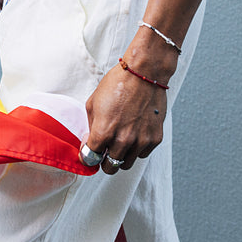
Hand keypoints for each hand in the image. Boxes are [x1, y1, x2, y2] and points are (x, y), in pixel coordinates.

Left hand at [81, 45, 173, 174]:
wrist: (144, 74)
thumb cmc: (117, 84)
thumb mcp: (93, 103)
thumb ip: (90, 126)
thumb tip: (90, 141)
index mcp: (104, 132)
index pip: (90, 159)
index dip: (87, 156)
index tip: (88, 152)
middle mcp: (123, 140)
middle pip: (109, 167)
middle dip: (103, 161)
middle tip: (103, 151)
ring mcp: (140, 141)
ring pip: (126, 164)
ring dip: (120, 157)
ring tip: (118, 142)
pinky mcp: (154, 139)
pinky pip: (142, 154)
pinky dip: (136, 149)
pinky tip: (133, 135)